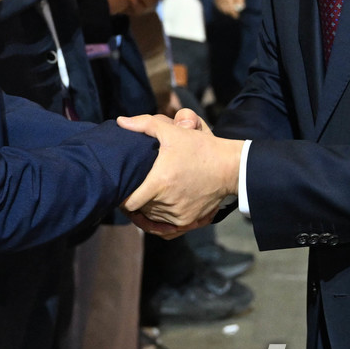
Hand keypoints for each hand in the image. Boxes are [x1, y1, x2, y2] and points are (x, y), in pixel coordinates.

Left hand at [117, 112, 242, 234]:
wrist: (229, 167)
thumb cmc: (199, 148)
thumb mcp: (172, 131)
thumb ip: (144, 124)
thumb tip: (120, 121)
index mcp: (159, 183)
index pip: (129, 203)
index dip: (123, 197)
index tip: (123, 188)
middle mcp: (168, 203)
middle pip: (139, 210)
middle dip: (134, 200)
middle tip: (132, 189)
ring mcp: (178, 215)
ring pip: (152, 218)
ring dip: (147, 209)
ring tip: (145, 196)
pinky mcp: (188, 221)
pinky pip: (165, 226)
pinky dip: (160, 218)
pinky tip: (158, 206)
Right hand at [213, 0, 245, 18]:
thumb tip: (241, 7)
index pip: (232, 10)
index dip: (234, 14)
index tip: (237, 17)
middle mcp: (222, 0)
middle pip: (226, 10)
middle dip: (230, 13)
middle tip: (233, 13)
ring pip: (221, 8)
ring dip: (225, 10)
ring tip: (228, 10)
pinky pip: (217, 4)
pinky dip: (220, 7)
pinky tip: (223, 6)